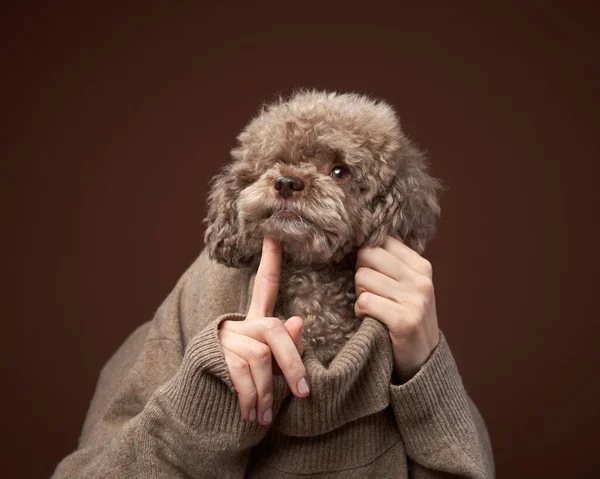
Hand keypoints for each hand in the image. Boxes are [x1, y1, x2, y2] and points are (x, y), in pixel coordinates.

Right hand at [218, 236, 309, 424]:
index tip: (275, 233)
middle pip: (273, 329)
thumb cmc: (243, 389)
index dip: (270, 260)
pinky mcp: (211, 353)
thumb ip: (284, 347)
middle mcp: (237, 324)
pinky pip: (241, 373)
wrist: (199, 410)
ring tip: (266, 414)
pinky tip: (252, 415)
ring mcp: (223, 338)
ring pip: (260, 356)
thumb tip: (297, 321)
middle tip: (303, 392)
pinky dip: (251, 397)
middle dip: (293, 362)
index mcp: (252, 322)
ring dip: (268, 391)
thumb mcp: (269, 370)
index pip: (264, 286)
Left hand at [354, 235, 439, 381]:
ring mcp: (415, 300)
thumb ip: (391, 262)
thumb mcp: (407, 285)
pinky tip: (370, 319)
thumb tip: (365, 236)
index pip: (381, 240)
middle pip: (367, 255)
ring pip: (362, 278)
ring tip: (372, 307)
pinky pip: (364, 302)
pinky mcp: (404, 321)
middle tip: (369, 292)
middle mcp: (421, 279)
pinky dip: (360, 312)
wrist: (424, 360)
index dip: (367, 256)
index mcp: (421, 265)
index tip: (372, 272)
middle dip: (360, 273)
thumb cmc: (406, 317)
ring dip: (359, 295)